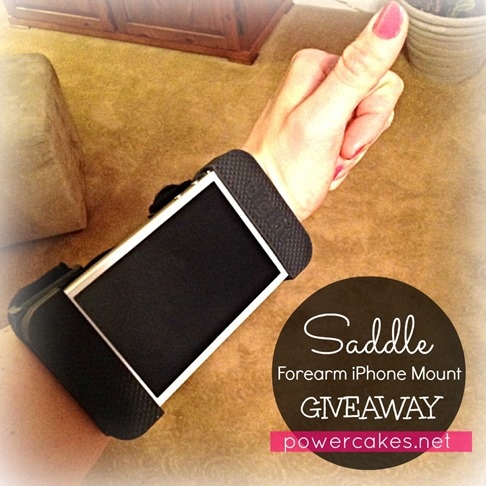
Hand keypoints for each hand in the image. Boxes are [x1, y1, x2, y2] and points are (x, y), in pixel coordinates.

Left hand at [242, 1, 408, 220]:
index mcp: (316, 67)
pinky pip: (355, 140)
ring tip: (327, 158)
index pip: (379, 76)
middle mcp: (318, 83)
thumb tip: (391, 19)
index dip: (370, 114)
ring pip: (368, 123)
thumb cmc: (285, 166)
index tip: (344, 134)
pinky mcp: (324, 131)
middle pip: (376, 100)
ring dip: (352, 150)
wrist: (268, 204)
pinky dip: (345, 160)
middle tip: (336, 148)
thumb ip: (360, 68)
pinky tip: (325, 164)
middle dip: (361, 134)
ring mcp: (322, 109)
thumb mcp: (326, 115)